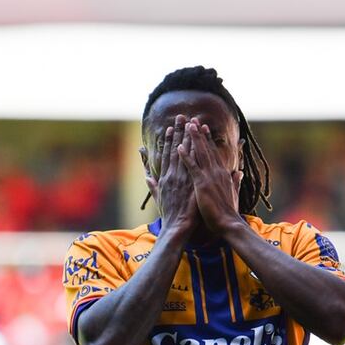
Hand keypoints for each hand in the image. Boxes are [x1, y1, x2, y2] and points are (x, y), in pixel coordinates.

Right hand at [148, 114, 199, 240]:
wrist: (176, 228)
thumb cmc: (169, 215)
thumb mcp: (158, 198)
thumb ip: (153, 185)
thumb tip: (147, 177)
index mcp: (165, 178)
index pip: (167, 155)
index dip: (169, 141)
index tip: (171, 128)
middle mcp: (172, 176)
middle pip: (175, 149)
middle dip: (178, 132)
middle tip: (181, 117)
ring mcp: (181, 179)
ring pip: (184, 154)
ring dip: (187, 137)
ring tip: (190, 123)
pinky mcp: (189, 184)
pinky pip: (192, 166)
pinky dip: (194, 153)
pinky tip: (197, 142)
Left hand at [178, 119, 243, 234]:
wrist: (228, 223)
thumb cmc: (228, 212)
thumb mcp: (234, 194)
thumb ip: (236, 182)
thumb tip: (240, 173)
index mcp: (222, 174)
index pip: (214, 153)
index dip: (208, 140)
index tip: (203, 128)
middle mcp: (216, 172)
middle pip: (207, 149)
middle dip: (199, 134)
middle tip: (193, 120)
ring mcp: (209, 177)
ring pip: (200, 153)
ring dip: (193, 139)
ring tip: (187, 126)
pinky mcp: (202, 184)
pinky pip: (192, 167)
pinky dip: (185, 156)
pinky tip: (178, 147)